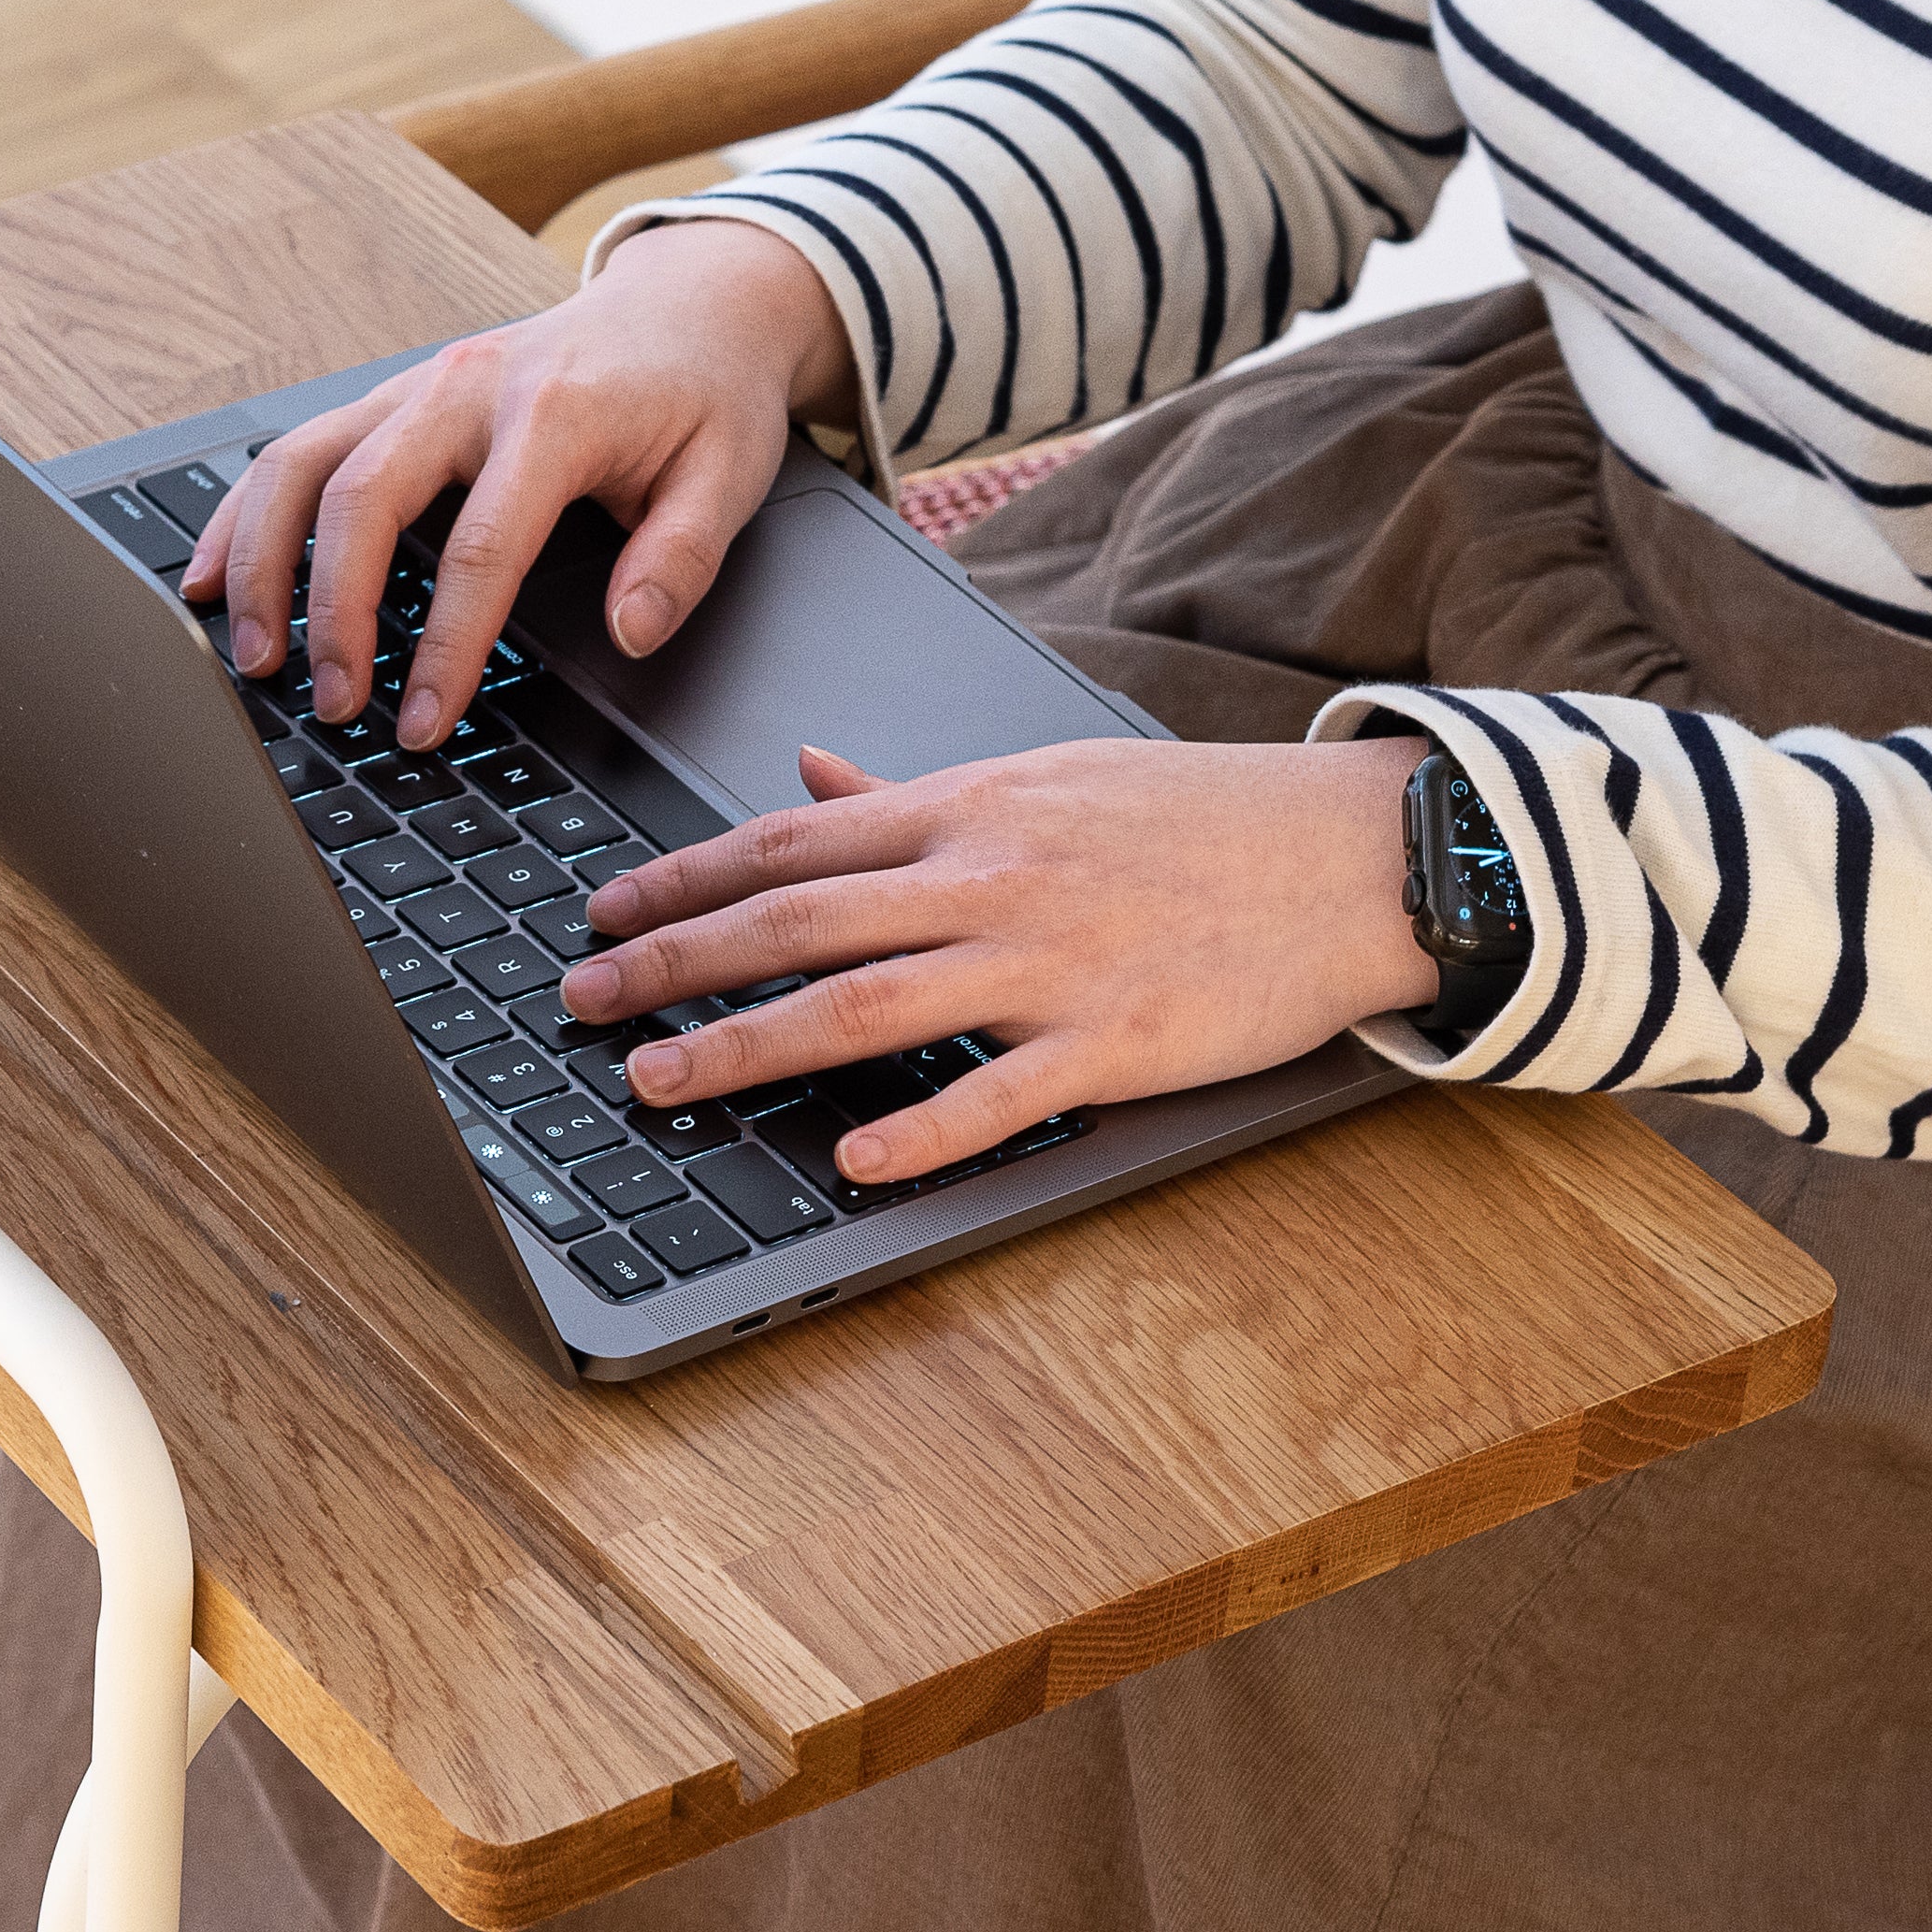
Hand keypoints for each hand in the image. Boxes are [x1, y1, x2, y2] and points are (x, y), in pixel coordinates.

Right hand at [179, 217, 848, 751]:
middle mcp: (469, 388)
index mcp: (555, 413)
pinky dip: (243, 514)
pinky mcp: (393, 398)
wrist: (689, 302)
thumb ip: (680, 558)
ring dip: (263, 562)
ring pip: (304, 463)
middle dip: (331, 610)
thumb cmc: (705, 392)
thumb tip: (630, 633)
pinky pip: (297, 450)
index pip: (481, 546)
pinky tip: (211, 576)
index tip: (424, 721)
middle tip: (330, 702)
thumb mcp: (730, 475)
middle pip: (363, 497)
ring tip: (252, 653)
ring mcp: (420, 386)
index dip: (445, 645)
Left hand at [557, 734, 1441, 1179]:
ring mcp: (1047, 961)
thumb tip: (808, 774)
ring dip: (745, 1047)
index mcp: (968, 810)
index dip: (680, 882)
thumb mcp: (1045, 777)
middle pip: (792, 922)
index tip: (602, 915)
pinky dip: (919, 1126)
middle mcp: (988, 879)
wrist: (1349, 852)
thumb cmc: (1198, 819)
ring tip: (659, 1080)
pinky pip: (998, 1092)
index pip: (786, 844)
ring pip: (862, 1005)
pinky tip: (849, 1157)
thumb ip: (914, 794)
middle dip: (672, 965)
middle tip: (582, 1001)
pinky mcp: (1113, 1040)